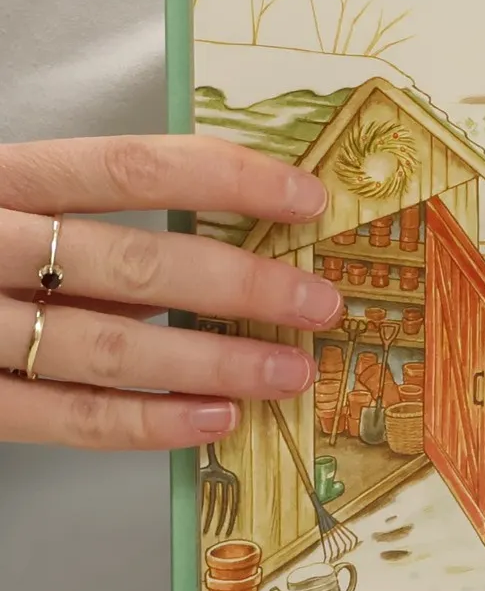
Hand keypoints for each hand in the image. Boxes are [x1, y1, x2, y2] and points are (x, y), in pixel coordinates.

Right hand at [0, 137, 343, 448]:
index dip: (225, 180)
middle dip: (239, 287)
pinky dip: (142, 423)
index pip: (127, 166)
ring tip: (286, 371)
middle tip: (319, 304)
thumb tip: (208, 247)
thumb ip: (74, 215)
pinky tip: (211, 419)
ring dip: (210, 363)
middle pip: (131, 264)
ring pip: (104, 347)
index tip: (307, 198)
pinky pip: (58, 416)